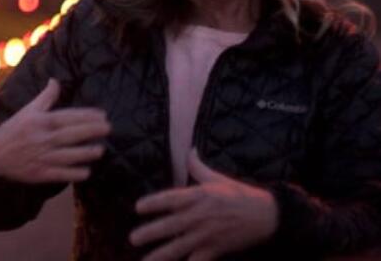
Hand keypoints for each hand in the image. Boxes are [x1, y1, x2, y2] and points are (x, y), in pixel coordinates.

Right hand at [0, 78, 110, 183]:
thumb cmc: (14, 130)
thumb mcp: (27, 111)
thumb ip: (45, 97)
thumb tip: (55, 80)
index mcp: (40, 122)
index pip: (68, 117)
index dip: (86, 116)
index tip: (102, 115)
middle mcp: (43, 139)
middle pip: (72, 134)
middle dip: (92, 131)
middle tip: (109, 128)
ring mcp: (43, 157)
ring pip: (69, 155)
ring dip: (86, 152)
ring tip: (101, 149)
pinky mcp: (41, 173)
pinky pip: (62, 174)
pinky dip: (75, 173)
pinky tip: (86, 171)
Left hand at [130, 149, 277, 260]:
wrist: (268, 215)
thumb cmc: (240, 195)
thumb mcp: (217, 179)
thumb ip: (198, 167)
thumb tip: (189, 150)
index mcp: (198, 196)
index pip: (171, 199)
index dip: (154, 203)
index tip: (137, 207)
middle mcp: (200, 216)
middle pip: (171, 226)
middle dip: (150, 233)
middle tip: (132, 239)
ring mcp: (207, 235)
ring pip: (180, 247)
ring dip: (161, 255)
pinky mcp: (216, 250)